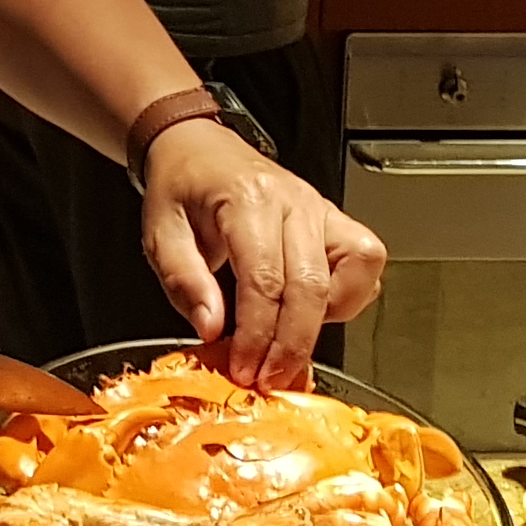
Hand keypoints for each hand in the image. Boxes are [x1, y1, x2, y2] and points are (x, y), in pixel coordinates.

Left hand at [136, 120, 386, 389]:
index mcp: (246, 200)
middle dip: (292, 344)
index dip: (258, 334)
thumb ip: (185, 282)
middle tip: (269, 378)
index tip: (244, 368)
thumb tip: (212, 329)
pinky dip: (347, 295)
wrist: (198, 147)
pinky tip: (312, 311)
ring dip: (326, 319)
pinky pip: (364, 263)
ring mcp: (321, 209)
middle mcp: (293, 202)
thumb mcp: (161, 233)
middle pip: (312, 286)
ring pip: (354, 271)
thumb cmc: (182, 187)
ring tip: (289, 342)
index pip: (264, 279)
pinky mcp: (335, 220)